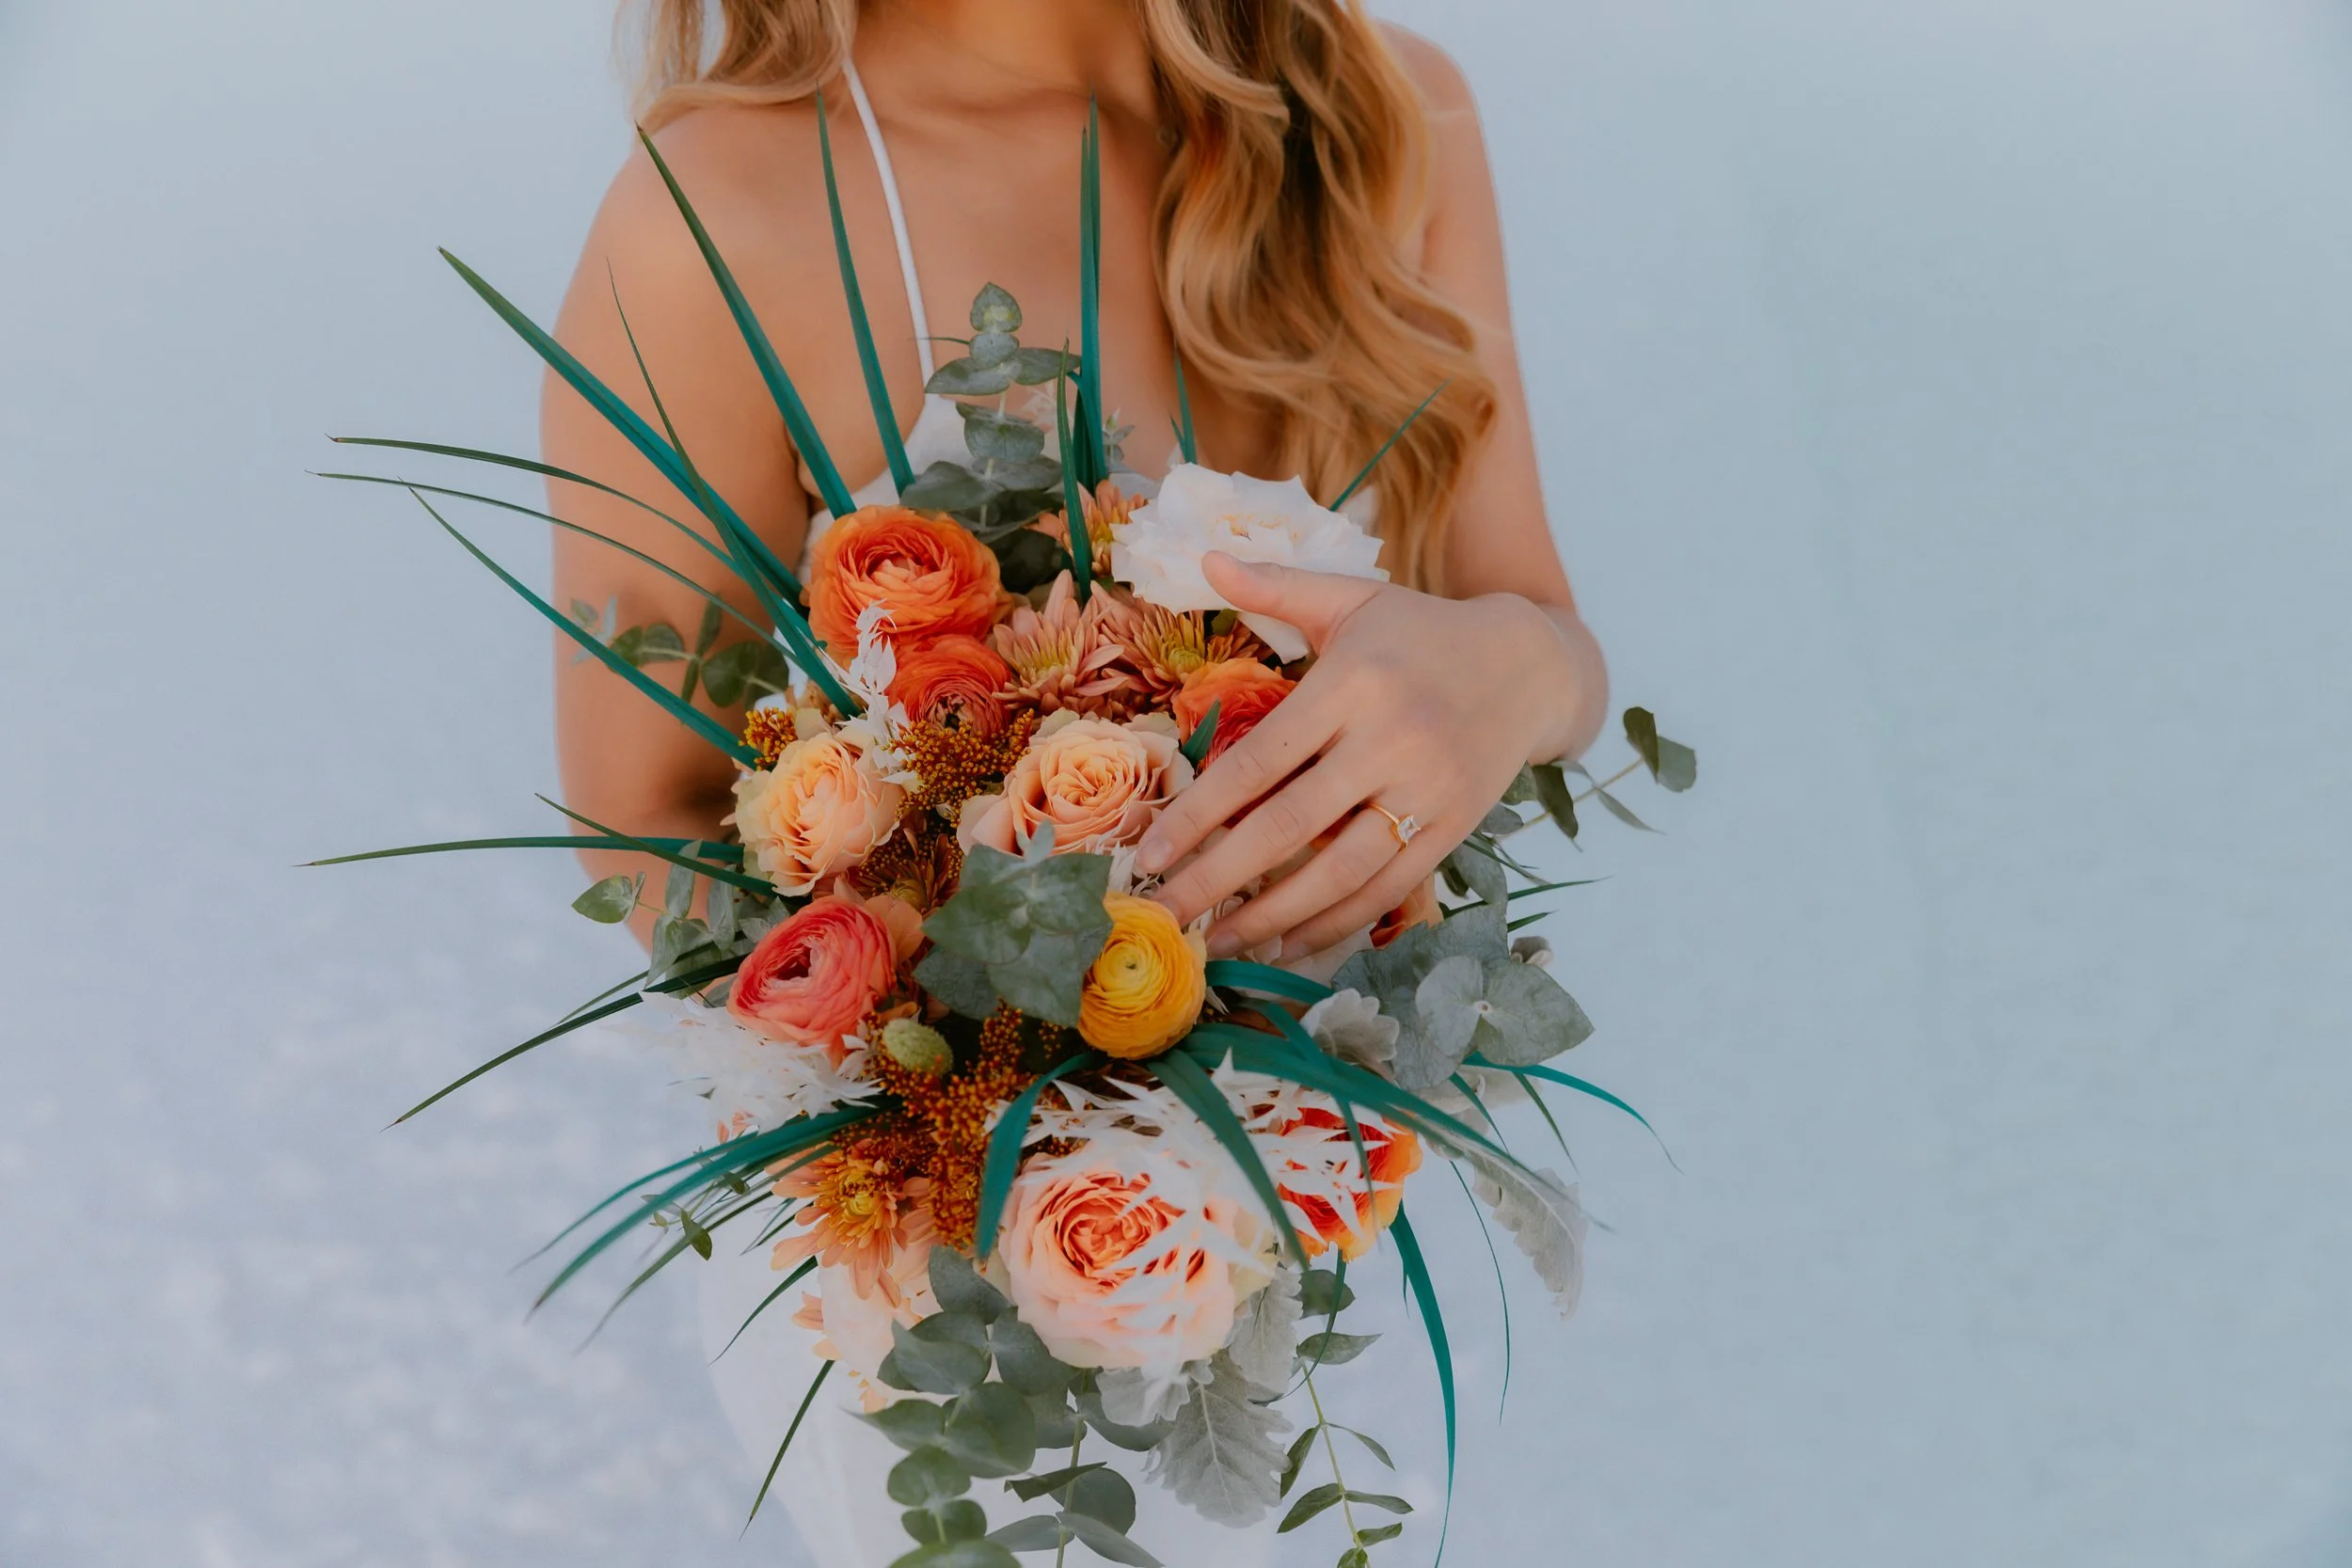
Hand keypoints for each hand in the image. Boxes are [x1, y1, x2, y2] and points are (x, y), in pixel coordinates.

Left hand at [1136, 552, 1593, 959]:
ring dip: (1271, 916)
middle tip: (1162, 912)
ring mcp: (1426, 793)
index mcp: (1353, 684)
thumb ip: (1274, 585)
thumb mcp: (1353, 598)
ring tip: (1216, 942)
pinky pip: (1385, 892)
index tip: (1151, 852)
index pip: (1259, 763)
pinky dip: (1334, 925)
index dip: (1199, 814)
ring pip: (1338, 874)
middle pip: (1288, 827)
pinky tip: (1285, 944)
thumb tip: (1202, 557)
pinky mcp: (1454, 832)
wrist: (1532, 666)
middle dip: (1216, 877)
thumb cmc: (1422, 632)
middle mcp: (1390, 742)